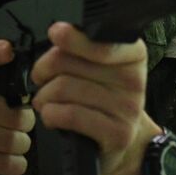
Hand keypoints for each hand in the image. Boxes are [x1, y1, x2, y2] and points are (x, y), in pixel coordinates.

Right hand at [0, 40, 34, 174]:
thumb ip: (1, 80)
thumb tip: (25, 86)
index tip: (7, 52)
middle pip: (4, 110)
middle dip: (24, 121)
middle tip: (25, 124)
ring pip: (3, 138)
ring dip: (20, 144)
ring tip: (20, 143)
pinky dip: (11, 164)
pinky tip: (16, 162)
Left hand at [29, 22, 159, 174]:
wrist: (124, 141)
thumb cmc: (103, 100)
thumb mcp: (98, 68)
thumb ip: (81, 49)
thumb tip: (58, 34)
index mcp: (133, 55)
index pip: (99, 42)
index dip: (72, 38)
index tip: (56, 33)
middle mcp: (134, 80)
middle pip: (70, 63)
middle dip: (44, 69)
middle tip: (41, 77)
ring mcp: (127, 108)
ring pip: (65, 88)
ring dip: (44, 96)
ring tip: (44, 100)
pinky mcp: (117, 133)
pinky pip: (71, 115)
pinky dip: (51, 114)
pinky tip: (51, 116)